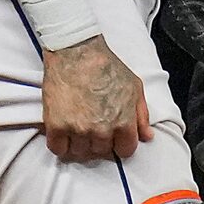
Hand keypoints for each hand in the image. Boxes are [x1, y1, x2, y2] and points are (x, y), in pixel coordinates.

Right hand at [42, 36, 153, 161]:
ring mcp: (78, 129)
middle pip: (101, 152)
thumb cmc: (106, 66)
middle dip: (100, 142)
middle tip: (93, 126)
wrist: (76, 51)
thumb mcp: (134, 87)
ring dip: (80, 143)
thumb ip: (142, 115)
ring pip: (80, 152)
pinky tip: (63, 133)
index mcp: (123, 122)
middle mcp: (101, 130)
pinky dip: (60, 144)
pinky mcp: (56, 125)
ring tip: (78, 126)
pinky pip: (58, 148)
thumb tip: (146, 136)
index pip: (125, 151)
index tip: (114, 138)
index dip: (120, 145)